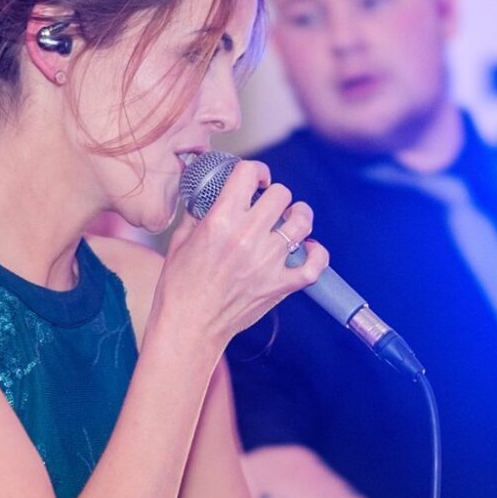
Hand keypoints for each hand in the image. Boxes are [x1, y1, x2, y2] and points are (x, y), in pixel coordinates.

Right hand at [157, 159, 327, 345]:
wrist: (188, 326)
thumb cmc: (179, 287)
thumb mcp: (180, 240)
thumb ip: (197, 214)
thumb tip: (207, 197)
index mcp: (220, 221)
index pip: (249, 173)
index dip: (256, 171)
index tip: (256, 179)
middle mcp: (248, 237)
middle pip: (282, 194)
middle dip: (275, 195)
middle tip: (269, 205)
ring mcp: (268, 262)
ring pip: (302, 223)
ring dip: (298, 217)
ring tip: (291, 220)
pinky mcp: (280, 285)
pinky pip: (315, 264)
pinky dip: (317, 254)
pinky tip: (308, 249)